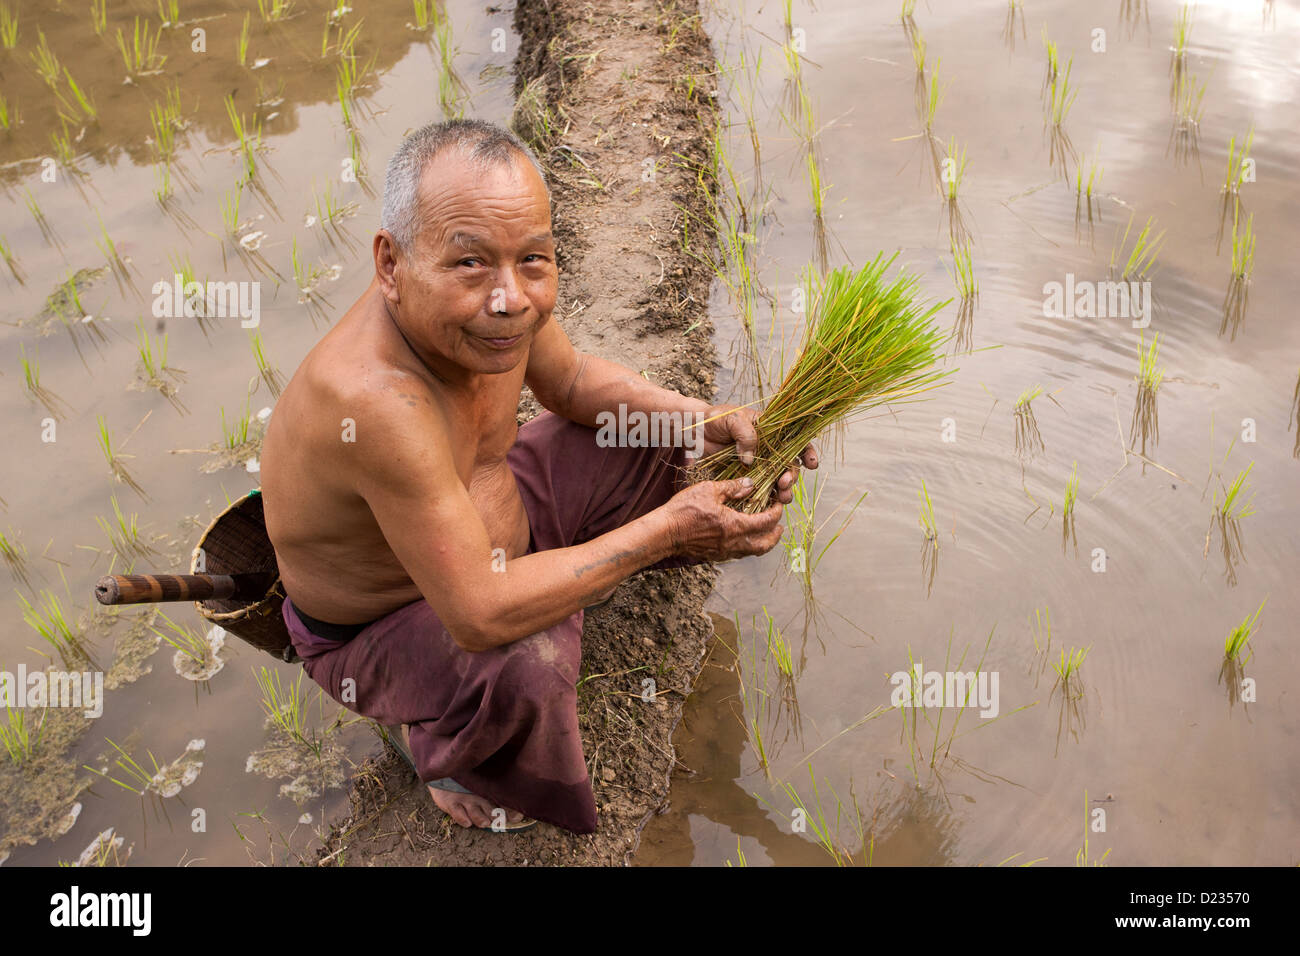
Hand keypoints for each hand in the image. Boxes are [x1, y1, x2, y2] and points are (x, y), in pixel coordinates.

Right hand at [664, 478, 784, 560]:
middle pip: (765, 544)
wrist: (664, 533)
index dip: (776, 512)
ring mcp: (724, 552)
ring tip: (764, 532)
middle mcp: (733, 543)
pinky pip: (738, 554)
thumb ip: (733, 487)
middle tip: (779, 525)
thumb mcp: (709, 490)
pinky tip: (742, 537)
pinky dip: (746, 546)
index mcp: (735, 525)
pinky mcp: (715, 556)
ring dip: (762, 542)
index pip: (766, 522)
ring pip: (752, 552)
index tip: (777, 504)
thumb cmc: (684, 510)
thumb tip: (750, 484)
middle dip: (775, 535)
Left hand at [698, 404, 819, 505]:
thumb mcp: (732, 419)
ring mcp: (759, 465)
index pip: (796, 441)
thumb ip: (745, 434)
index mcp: (772, 432)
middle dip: (792, 476)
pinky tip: (768, 504)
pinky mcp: (747, 477)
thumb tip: (750, 459)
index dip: (807, 452)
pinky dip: (766, 498)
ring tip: (781, 497)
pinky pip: (760, 490)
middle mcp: (769, 450)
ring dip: (784, 490)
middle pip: (789, 465)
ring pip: (778, 480)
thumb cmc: (716, 420)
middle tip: (784, 483)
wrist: (696, 432)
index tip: (811, 463)